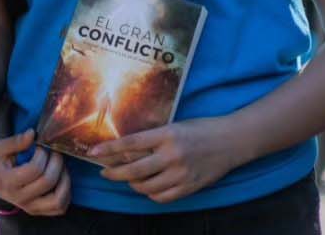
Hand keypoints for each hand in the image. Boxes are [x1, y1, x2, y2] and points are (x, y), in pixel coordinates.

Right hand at [0, 129, 70, 215]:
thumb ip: (16, 141)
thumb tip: (33, 133)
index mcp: (8, 182)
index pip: (34, 169)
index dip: (42, 155)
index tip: (41, 146)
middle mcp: (20, 198)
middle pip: (48, 182)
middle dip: (56, 163)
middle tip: (55, 153)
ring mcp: (30, 207)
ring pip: (58, 201)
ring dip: (65, 181)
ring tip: (61, 167)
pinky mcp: (38, 210)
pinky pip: (59, 207)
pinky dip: (66, 194)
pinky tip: (61, 180)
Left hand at [91, 116, 240, 202]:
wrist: (231, 141)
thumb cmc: (199, 129)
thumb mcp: (173, 126)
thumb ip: (152, 138)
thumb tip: (125, 148)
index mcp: (166, 135)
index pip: (130, 143)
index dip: (109, 149)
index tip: (93, 152)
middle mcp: (173, 155)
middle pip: (134, 170)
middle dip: (114, 173)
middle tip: (104, 172)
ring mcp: (182, 173)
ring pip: (146, 187)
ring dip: (132, 184)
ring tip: (128, 178)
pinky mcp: (191, 187)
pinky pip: (163, 197)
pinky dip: (151, 194)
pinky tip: (147, 187)